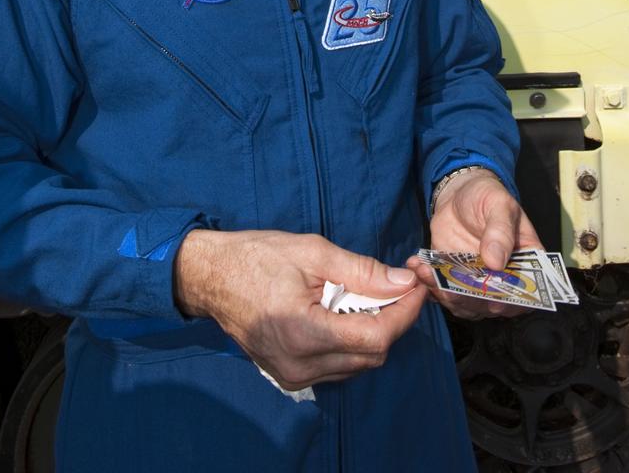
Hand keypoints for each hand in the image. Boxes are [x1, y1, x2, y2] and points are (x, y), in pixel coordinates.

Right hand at [174, 229, 426, 390]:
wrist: (211, 277)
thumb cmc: (257, 256)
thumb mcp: (311, 251)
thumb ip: (361, 271)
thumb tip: (403, 281)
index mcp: (304, 333)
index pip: (375, 336)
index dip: (404, 312)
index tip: (417, 285)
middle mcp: (300, 366)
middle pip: (371, 354)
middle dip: (393, 320)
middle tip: (398, 285)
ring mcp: (293, 376)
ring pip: (358, 364)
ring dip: (374, 332)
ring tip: (371, 295)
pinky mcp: (290, 376)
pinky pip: (338, 366)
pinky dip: (352, 341)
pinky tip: (346, 312)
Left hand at [406, 170, 542, 319]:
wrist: (459, 193)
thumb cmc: (487, 196)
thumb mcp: (498, 205)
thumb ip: (500, 231)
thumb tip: (496, 262)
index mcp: (524, 263)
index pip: (526, 292)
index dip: (512, 302)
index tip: (493, 301)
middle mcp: (503, 279)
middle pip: (491, 304)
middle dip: (468, 300)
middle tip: (448, 288)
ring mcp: (477, 282)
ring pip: (464, 303)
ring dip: (444, 294)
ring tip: (425, 273)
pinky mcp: (453, 278)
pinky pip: (443, 291)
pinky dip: (429, 285)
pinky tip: (417, 268)